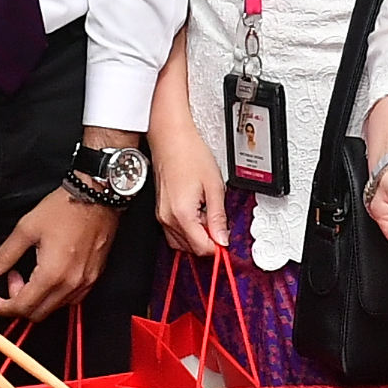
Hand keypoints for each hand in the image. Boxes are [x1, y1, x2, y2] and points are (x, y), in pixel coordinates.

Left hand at [0, 188, 117, 324]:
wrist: (98, 198)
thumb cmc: (65, 209)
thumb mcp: (26, 228)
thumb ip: (4, 255)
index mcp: (52, 274)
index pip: (23, 306)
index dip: (3, 308)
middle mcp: (70, 284)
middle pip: (38, 313)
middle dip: (19, 302)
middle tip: (12, 278)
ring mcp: (85, 282)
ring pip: (55, 308)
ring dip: (38, 299)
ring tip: (31, 273)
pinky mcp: (94, 277)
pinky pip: (72, 299)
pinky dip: (55, 296)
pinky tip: (49, 277)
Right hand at [145, 91, 222, 257]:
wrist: (171, 139)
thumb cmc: (190, 155)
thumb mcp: (214, 186)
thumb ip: (218, 217)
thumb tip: (223, 238)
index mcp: (182, 214)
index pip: (202, 248)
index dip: (219, 246)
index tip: (228, 239)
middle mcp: (167, 218)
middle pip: (191, 248)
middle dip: (209, 240)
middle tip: (220, 222)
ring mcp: (161, 216)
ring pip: (182, 242)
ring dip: (198, 235)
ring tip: (208, 214)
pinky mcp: (160, 211)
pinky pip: (175, 231)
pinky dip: (189, 228)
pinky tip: (197, 212)